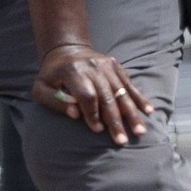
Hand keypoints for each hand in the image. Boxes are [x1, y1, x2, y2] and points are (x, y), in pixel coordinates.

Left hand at [33, 43, 152, 143]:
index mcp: (72, 71)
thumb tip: (75, 115)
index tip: (97, 130)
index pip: (87, 95)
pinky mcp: (116, 66)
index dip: (92, 114)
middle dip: (115, 121)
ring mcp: (106, 66)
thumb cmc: (52, 75)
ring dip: (131, 114)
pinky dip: (139, 98)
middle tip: (122, 141)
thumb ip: (55, 101)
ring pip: (121, 93)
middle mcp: (92, 67)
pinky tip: (148, 111)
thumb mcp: (41, 88)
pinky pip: (129, 84)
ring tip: (139, 132)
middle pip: (107, 97)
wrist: (66, 50)